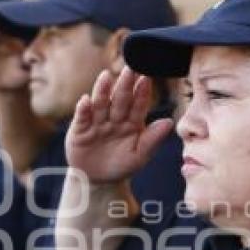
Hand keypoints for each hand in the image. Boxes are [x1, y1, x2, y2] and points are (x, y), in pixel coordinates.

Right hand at [66, 67, 173, 184]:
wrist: (98, 180)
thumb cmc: (122, 166)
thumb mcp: (140, 156)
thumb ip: (153, 139)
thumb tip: (169, 122)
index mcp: (132, 122)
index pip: (138, 105)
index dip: (142, 93)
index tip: (146, 79)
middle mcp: (115, 118)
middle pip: (120, 99)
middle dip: (124, 85)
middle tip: (130, 69)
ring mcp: (97, 122)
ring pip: (100, 104)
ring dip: (102, 90)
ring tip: (106, 76)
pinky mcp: (80, 129)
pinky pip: (82, 118)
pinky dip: (83, 109)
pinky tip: (85, 101)